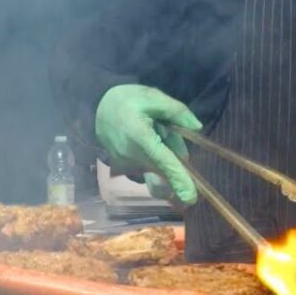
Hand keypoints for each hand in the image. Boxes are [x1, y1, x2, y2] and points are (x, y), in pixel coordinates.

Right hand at [95, 85, 201, 204]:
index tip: (190, 198)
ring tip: (154, 131)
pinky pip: (150, 170)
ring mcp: (127, 166)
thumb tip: (196, 127)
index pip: (162, 161)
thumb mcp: (152, 96)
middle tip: (165, 130)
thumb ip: (176, 111)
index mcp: (139, 136)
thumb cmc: (127, 101)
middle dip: (175, 158)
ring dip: (166, 155)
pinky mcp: (126, 171)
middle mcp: (132, 156)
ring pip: (159, 170)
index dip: (178, 179)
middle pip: (164, 171)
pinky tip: (148, 140)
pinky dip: (156, 159)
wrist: (98, 109)